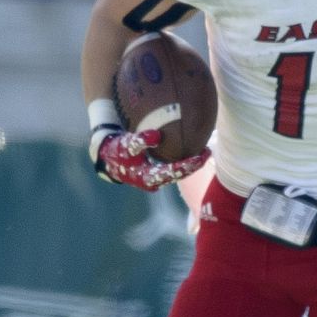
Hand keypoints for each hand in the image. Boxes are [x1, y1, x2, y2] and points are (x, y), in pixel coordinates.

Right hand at [90, 127, 211, 191]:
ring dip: (192, 163)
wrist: (109, 159)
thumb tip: (156, 135)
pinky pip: (174, 166)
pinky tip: (194, 146)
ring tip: (205, 150)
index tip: (200, 156)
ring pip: (179, 172)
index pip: (173, 173)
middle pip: (180, 175)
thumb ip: (139, 141)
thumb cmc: (118, 151)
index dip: (188, 165)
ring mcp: (157, 178)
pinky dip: (184, 159)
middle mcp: (156, 181)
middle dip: (195, 165)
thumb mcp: (125, 146)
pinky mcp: (158, 172)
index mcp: (149, 178)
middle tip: (207, 151)